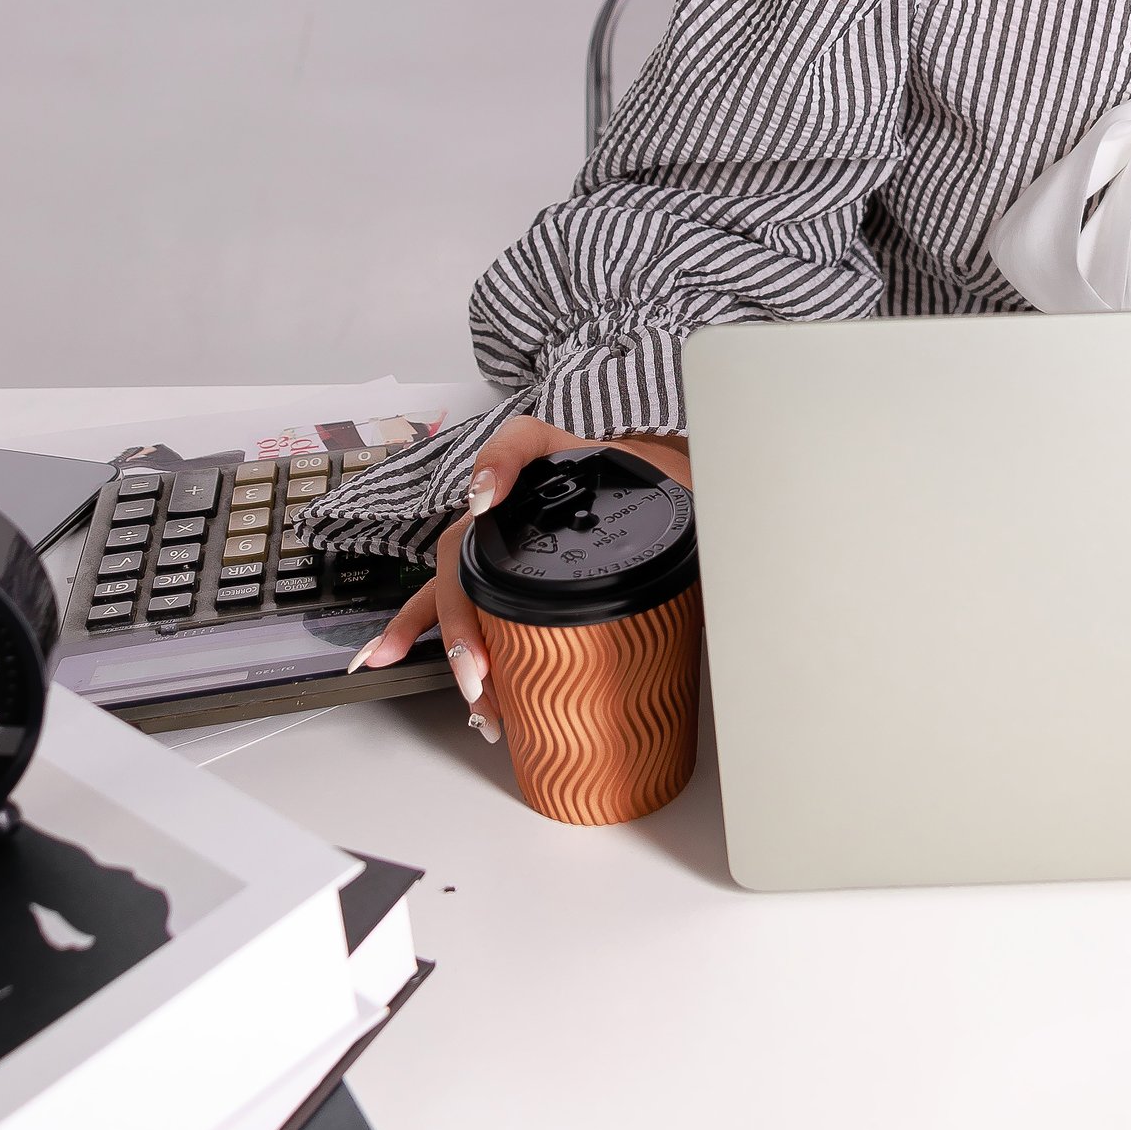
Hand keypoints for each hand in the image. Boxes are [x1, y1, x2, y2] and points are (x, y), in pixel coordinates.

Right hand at [348, 416, 693, 747]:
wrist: (662, 485)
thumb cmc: (667, 488)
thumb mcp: (689, 490)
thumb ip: (709, 509)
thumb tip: (745, 543)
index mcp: (566, 458)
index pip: (521, 440)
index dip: (497, 464)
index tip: (483, 499)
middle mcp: (520, 494)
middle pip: (471, 540)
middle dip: (466, 612)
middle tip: (483, 671)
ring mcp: (501, 532)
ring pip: (452, 577)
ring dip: (444, 636)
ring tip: (465, 690)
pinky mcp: (497, 566)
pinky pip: (449, 595)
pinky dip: (419, 630)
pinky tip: (385, 658)